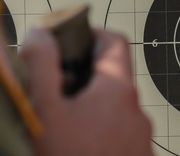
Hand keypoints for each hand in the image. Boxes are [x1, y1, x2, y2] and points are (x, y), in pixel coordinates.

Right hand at [21, 27, 152, 155]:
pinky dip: (99, 136)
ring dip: (89, 112)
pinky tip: (76, 148)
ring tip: (60, 126)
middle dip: (82, 81)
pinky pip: (118, 138)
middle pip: (111, 80)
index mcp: (119, 91)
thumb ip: (41, 68)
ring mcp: (140, 139)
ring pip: (113, 113)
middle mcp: (138, 113)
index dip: (90, 35)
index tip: (67, 42)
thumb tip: (39, 34)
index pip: (115, 42)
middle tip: (53, 92)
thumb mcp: (45, 112)